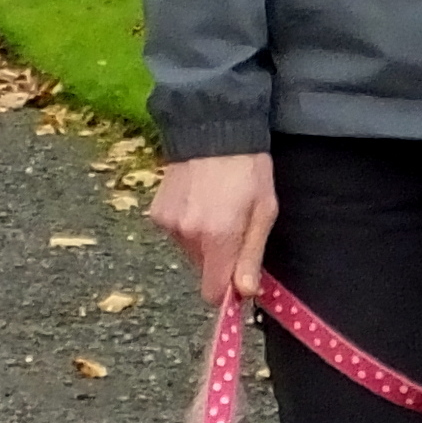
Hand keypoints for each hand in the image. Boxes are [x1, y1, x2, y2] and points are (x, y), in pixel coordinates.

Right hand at [149, 152, 277, 303]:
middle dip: (219, 260)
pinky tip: (198, 201)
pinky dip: (187, 225)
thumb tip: (245, 292)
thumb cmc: (248, 169)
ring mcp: (168, 224)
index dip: (227, 291)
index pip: (213, 292)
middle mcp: (188, 235)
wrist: (213, 129)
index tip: (239, 280)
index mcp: (218, 238)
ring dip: (203, 241)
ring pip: (189, 252)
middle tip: (234, 227)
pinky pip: (176, 234)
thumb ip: (251, 256)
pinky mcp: (157, 213)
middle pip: (203, 271)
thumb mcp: (264, 212)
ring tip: (216, 208)